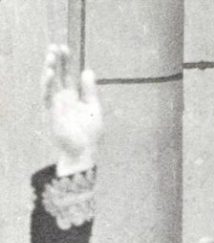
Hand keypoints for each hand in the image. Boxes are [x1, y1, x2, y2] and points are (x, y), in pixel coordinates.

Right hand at [42, 45, 102, 173]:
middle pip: (57, 75)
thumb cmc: (89, 131)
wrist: (84, 150)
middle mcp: (62, 97)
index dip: (66, 62)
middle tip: (55, 46)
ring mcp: (55, 103)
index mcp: (73, 95)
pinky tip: (50, 74)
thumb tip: (87, 70)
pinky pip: (47, 96)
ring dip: (49, 69)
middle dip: (55, 61)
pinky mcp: (51, 111)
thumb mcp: (93, 107)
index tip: (65, 48)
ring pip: (49, 83)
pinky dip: (48, 85)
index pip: (68, 74)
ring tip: (51, 56)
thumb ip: (90, 90)